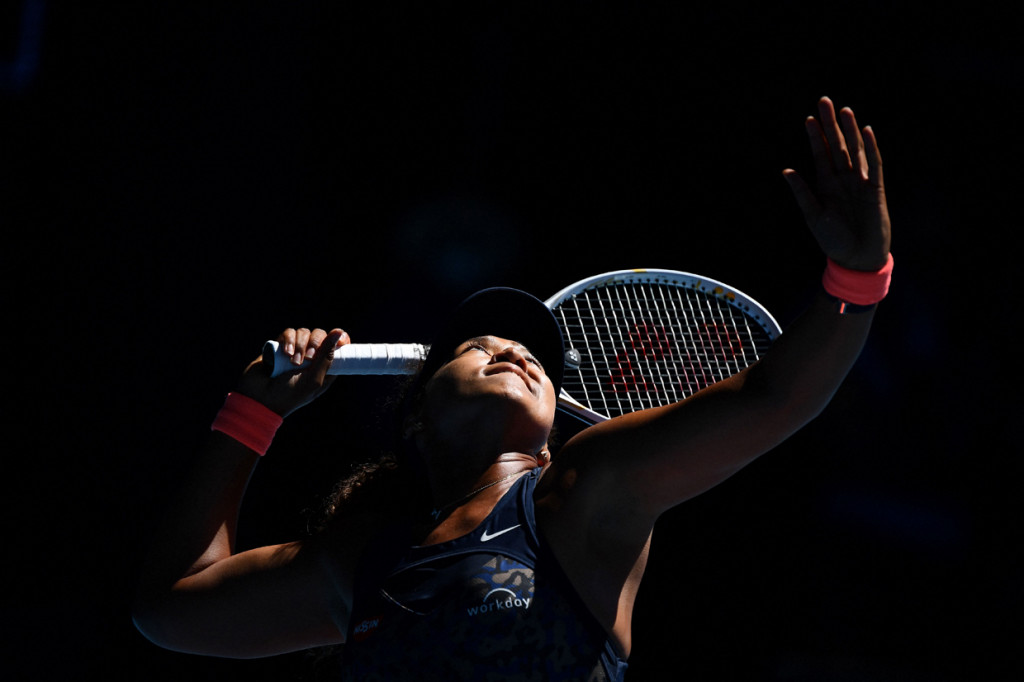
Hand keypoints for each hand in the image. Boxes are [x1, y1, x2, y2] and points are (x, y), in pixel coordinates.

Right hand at [236, 327, 348, 416]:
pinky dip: (288, 340)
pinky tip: (284, 353)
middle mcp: (311, 359)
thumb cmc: (289, 395)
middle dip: (315, 343)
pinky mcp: (280, 347)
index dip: (340, 341)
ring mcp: (295, 352)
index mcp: (323, 370)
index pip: (337, 348)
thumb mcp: (313, 379)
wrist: (259, 399)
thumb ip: (326, 356)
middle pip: (320, 336)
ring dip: (299, 344)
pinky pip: (289, 333)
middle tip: (309, 358)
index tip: (341, 339)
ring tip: (292, 361)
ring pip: (304, 333)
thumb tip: (338, 332)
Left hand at [783, 97, 890, 270]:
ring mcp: (860, 182)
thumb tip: (785, 171)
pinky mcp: (876, 189)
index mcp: (826, 185)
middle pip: (837, 146)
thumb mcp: (813, 216)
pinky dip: (870, 148)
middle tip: (825, 102)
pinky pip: (874, 164)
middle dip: (831, 125)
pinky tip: (865, 132)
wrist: (856, 259)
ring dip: (849, 131)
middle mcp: (843, 179)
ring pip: (854, 151)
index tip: (808, 118)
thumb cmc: (833, 241)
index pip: (820, 155)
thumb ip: (802, 193)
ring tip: (844, 111)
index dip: (815, 137)